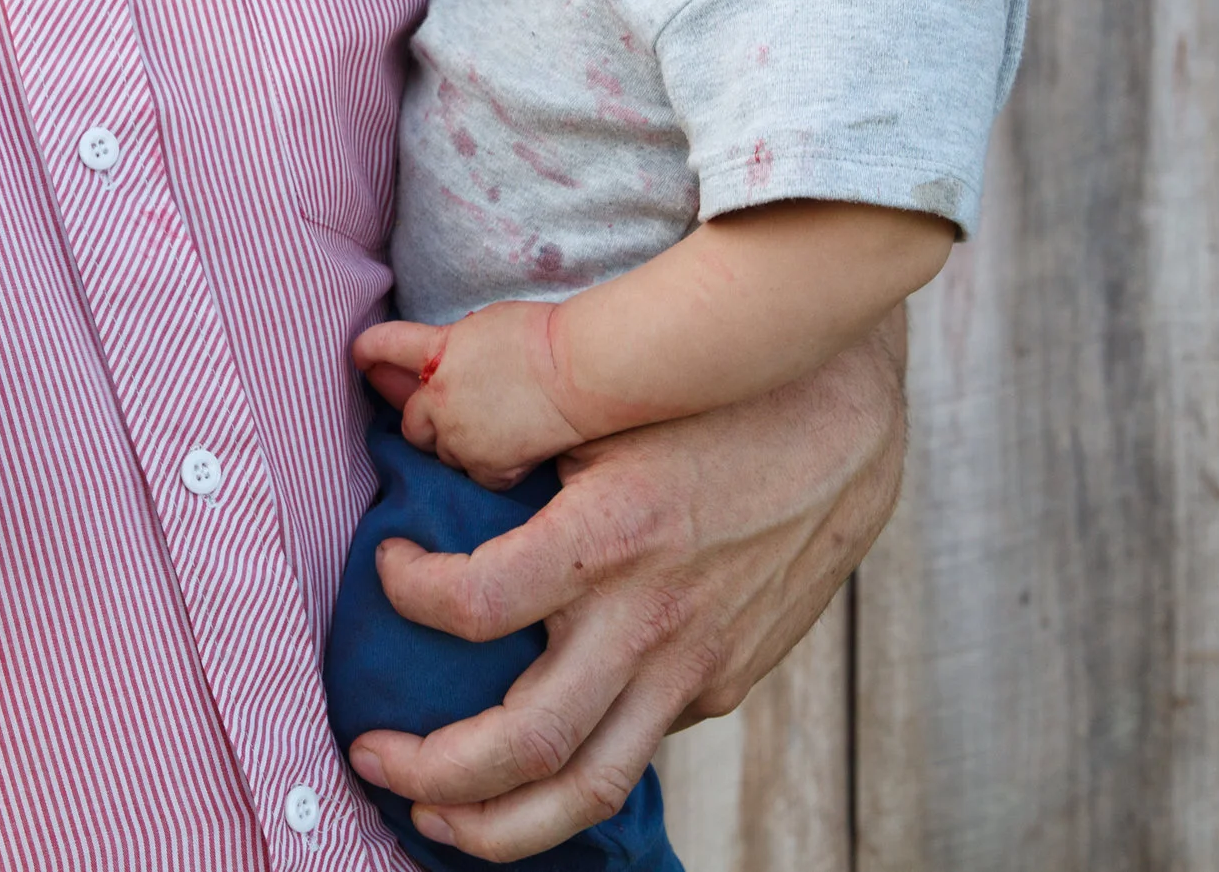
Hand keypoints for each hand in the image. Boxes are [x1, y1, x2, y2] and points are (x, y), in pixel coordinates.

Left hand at [344, 312, 904, 861]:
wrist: (846, 420)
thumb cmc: (716, 393)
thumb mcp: (609, 401)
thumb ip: (516, 439)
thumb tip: (413, 433)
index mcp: (611, 534)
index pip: (474, 603)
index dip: (408, 594)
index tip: (389, 567)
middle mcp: (652, 618)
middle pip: (526, 746)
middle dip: (433, 773)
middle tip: (372, 757)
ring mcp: (695, 664)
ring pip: (589, 788)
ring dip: (499, 824)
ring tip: (436, 819)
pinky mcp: (724, 683)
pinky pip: (638, 748)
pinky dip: (572, 773)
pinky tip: (529, 762)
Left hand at [353, 303, 584, 489]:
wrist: (580, 369)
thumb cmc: (546, 336)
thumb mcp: (486, 325)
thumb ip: (455, 346)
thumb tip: (442, 359)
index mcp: (439, 351)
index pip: (386, 347)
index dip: (370, 352)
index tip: (360, 357)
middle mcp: (440, 396)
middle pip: (410, 420)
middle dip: (425, 420)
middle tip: (453, 415)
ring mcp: (460, 436)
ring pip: (441, 452)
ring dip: (457, 444)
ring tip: (496, 429)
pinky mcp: (486, 466)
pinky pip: (476, 475)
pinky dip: (491, 468)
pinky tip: (517, 451)